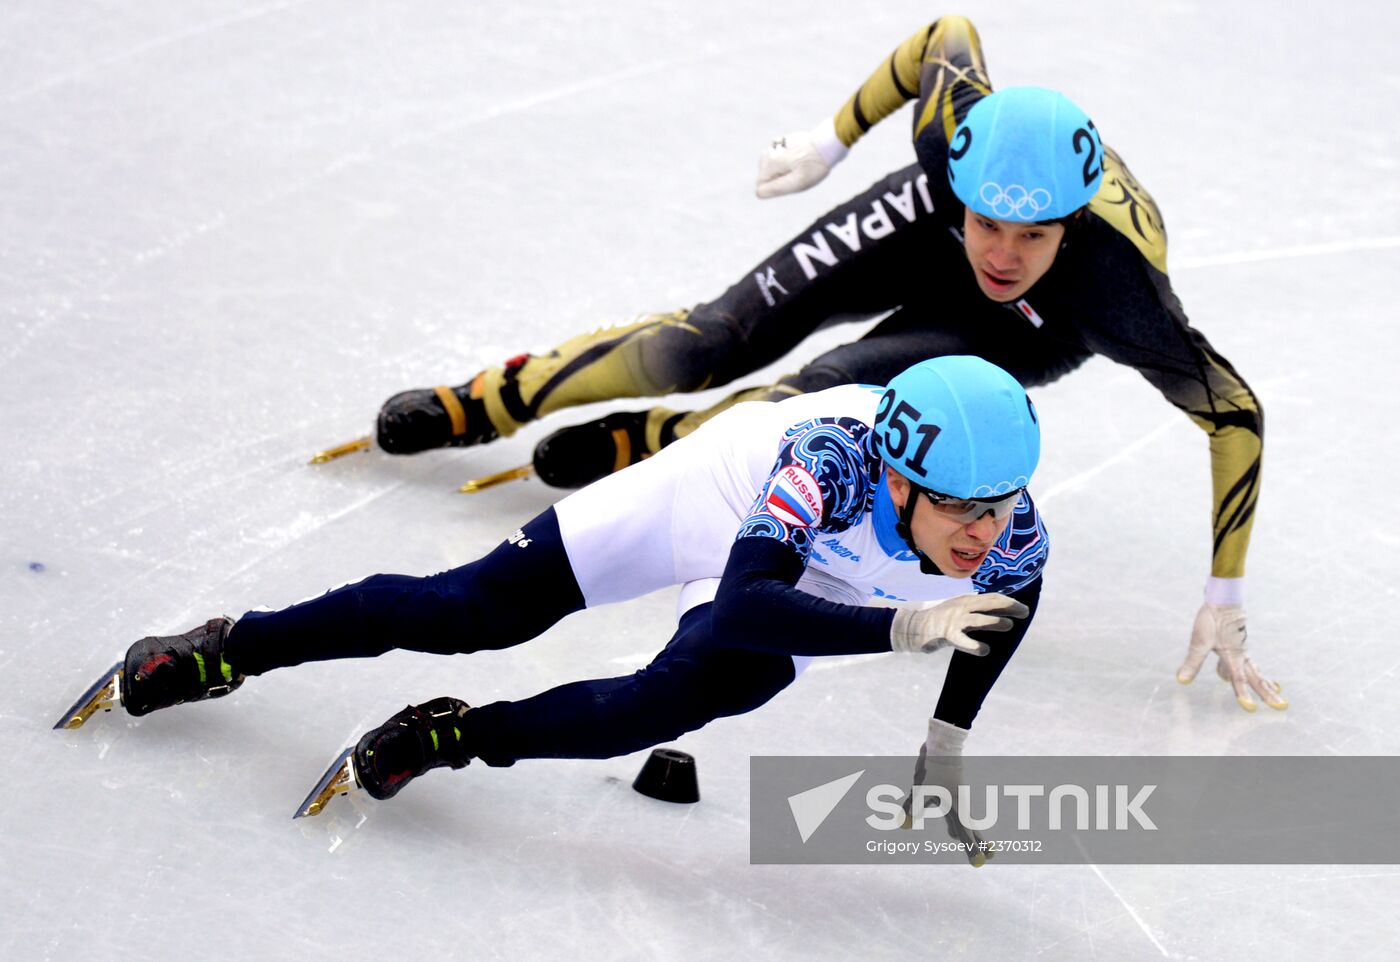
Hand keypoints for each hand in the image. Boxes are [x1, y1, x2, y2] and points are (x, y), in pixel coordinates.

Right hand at [754, 118, 847, 198]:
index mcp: (770, 163)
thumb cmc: (815, 164)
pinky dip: (789, 162)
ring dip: (785, 172)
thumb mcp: (797, 182)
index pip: (761, 186)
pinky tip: (803, 159)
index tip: (793, 181)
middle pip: (766, 177)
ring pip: (773, 168)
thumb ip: (776, 188)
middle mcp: (768, 152)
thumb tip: (758, 192)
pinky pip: (780, 159)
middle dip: (781, 180)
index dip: (778, 189)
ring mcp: (775, 145)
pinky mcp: (783, 142)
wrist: (829, 141)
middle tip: (799, 174)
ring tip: (802, 166)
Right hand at [890, 592, 1028, 655]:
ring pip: (978, 620)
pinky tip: (985, 650)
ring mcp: (953, 620)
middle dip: (1008, 607)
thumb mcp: (958, 609)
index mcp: (965, 600)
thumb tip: (1000, 612)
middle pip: (988, 604)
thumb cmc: (940, 620)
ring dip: (994, 621)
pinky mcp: (946, 635)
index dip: (1008, 601)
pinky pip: (962, 641)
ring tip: (1009, 625)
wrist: (913, 628)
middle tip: (1025, 612)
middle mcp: (961, 607)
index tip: (1022, 607)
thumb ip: (976, 610)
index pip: (991, 597)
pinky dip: (974, 646)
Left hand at [900, 719, 990, 867]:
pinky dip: (957, 826)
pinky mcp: (953, 793)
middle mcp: (960, 805)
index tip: (980, 864)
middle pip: (971, 830)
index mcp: (956, 808)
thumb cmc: (932, 768)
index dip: (972, 850)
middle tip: (992, 857)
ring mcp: (958, 799)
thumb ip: (912, 807)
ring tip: (974, 850)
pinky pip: (957, 815)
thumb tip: (903, 826)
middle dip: (978, 845)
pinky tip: (951, 832)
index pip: (965, 834)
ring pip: (965, 822)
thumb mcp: (919, 789)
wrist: (943, 746)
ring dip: (968, 836)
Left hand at [1177, 602, 1286, 711]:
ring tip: (1275, 691)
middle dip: (1268, 693)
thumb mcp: (1199, 642)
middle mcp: (1241, 655)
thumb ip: (1192, 662)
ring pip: (1255, 669)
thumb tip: (1182, 679)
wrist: (1223, 599)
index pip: (1239, 681)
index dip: (1244, 695)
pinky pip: (1247, 661)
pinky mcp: (1239, 643)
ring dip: (1264, 682)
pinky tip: (1245, 670)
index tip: (1251, 709)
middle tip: (1282, 706)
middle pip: (1256, 678)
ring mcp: (1242, 649)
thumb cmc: (1211, 620)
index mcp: (1233, 656)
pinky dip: (1252, 669)